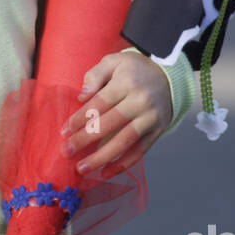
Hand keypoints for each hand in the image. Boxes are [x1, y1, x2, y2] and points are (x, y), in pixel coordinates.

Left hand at [59, 50, 172, 175]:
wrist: (170, 76)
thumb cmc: (135, 69)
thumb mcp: (114, 61)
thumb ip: (95, 76)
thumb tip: (81, 98)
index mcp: (126, 82)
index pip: (98, 104)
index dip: (80, 119)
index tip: (64, 132)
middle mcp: (141, 101)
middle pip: (109, 125)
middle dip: (84, 140)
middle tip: (67, 151)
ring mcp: (151, 118)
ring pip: (124, 142)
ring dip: (101, 158)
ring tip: (82, 168)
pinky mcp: (158, 131)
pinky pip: (139, 151)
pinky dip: (123, 165)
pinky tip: (105, 173)